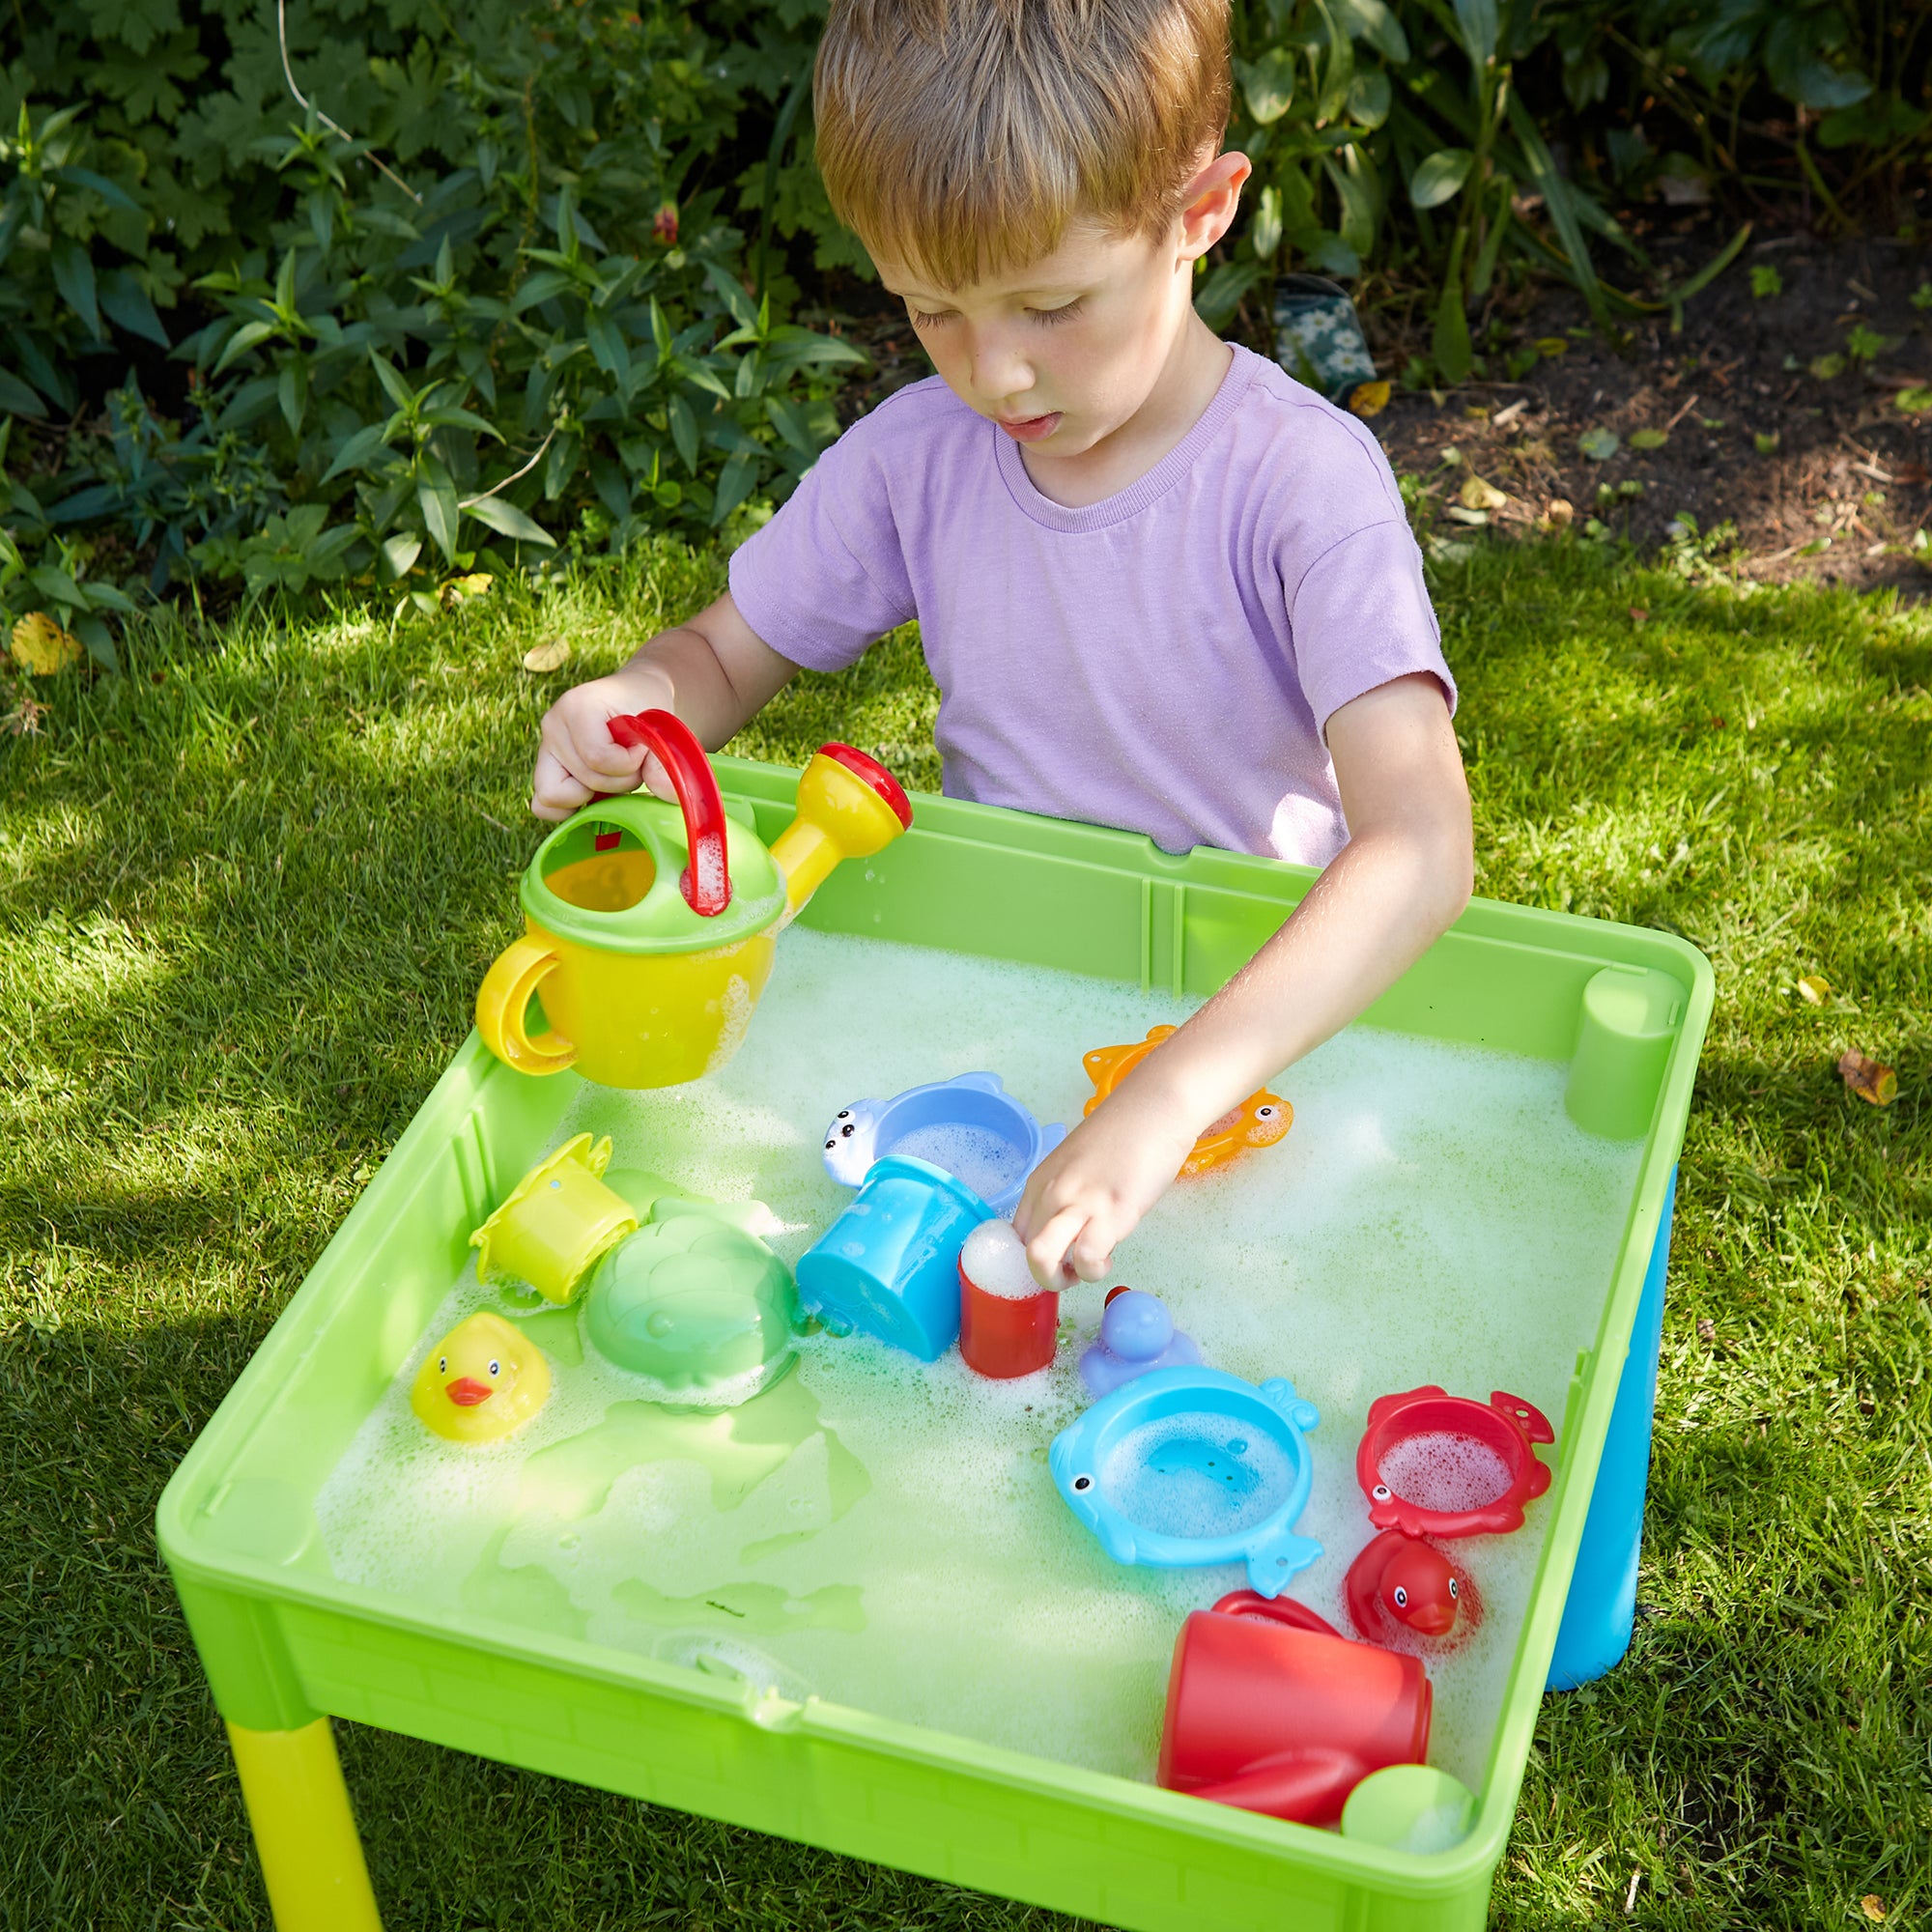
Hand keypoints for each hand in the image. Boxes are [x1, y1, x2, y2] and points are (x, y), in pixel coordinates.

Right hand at [531, 668, 677, 820]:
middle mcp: (553, 725)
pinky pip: (543, 805)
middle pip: (585, 781)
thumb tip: (668, 794)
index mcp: (577, 707)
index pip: (598, 758)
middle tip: (633, 762)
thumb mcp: (660, 727)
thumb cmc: (646, 707)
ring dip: (597, 795)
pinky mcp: (545, 767)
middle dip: (620, 781)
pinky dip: (569, 808)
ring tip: (614, 774)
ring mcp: (546, 747)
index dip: (629, 763)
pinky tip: (594, 795)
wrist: (633, 695)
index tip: (642, 745)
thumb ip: (663, 763)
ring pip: (558, 797)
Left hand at [1012, 1084, 1197, 1290]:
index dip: (1033, 1258)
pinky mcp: (1112, 1212)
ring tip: (1087, 1267)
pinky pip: (1087, 1258)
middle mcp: (1051, 1193)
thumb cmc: (1123, 1137)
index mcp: (1040, 1182)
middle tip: (1073, 1269)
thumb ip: (1067, 1196)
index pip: (1015, 1236)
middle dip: (1047, 1275)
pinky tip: (1110, 1255)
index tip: (1057, 1259)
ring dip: (1062, 1279)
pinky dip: (1095, 1269)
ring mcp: (1079, 1203)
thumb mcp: (1077, 1165)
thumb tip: (1070, 1232)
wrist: (1154, 1110)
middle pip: (1025, 1253)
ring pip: (1040, 1258)